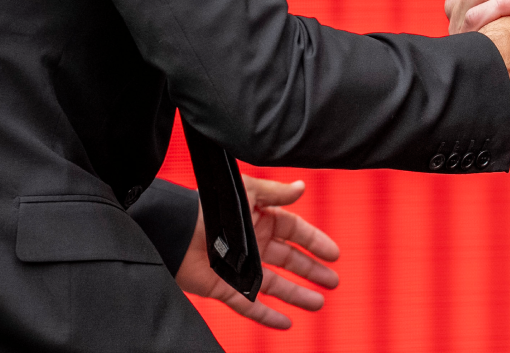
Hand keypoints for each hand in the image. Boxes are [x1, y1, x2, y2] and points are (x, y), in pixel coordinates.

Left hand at [176, 175, 340, 328]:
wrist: (175, 230)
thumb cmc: (209, 205)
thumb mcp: (249, 192)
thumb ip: (276, 193)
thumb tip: (301, 187)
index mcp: (259, 218)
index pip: (294, 231)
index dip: (314, 242)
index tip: (333, 253)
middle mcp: (252, 243)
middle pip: (289, 260)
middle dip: (311, 270)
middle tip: (332, 281)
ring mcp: (240, 266)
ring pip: (275, 285)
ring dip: (296, 294)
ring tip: (318, 303)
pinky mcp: (225, 286)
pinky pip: (250, 304)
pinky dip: (267, 315)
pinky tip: (285, 322)